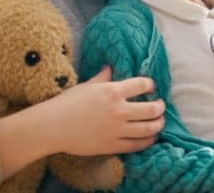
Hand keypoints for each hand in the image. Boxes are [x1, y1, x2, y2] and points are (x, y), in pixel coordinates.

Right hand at [42, 66, 165, 155]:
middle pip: (151, 109)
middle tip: (161, 106)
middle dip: (160, 107)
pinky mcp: (112, 145)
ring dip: (158, 124)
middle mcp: (119, 110)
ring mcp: (117, 129)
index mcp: (113, 91)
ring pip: (148, 128)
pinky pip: (136, 145)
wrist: (52, 127)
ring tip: (160, 122)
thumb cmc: (66, 103)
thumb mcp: (86, 85)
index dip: (150, 85)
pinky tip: (150, 138)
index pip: (142, 85)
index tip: (152, 86)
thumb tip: (110, 67)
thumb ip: (102, 77)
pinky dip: (147, 141)